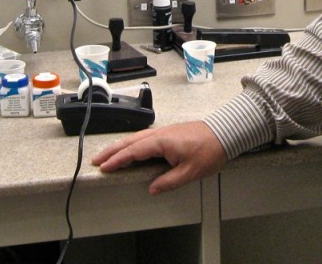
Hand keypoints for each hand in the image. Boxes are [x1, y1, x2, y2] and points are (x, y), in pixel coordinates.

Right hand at [92, 121, 226, 194]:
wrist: (225, 132)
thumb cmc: (209, 150)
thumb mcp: (190, 172)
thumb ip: (168, 181)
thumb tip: (152, 188)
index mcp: (161, 142)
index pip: (133, 151)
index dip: (117, 160)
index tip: (104, 167)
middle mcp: (160, 134)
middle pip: (130, 141)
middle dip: (112, 150)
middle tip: (96, 159)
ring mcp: (164, 132)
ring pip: (136, 138)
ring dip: (121, 146)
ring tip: (108, 155)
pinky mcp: (169, 133)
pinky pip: (145, 137)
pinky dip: (132, 143)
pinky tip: (131, 148)